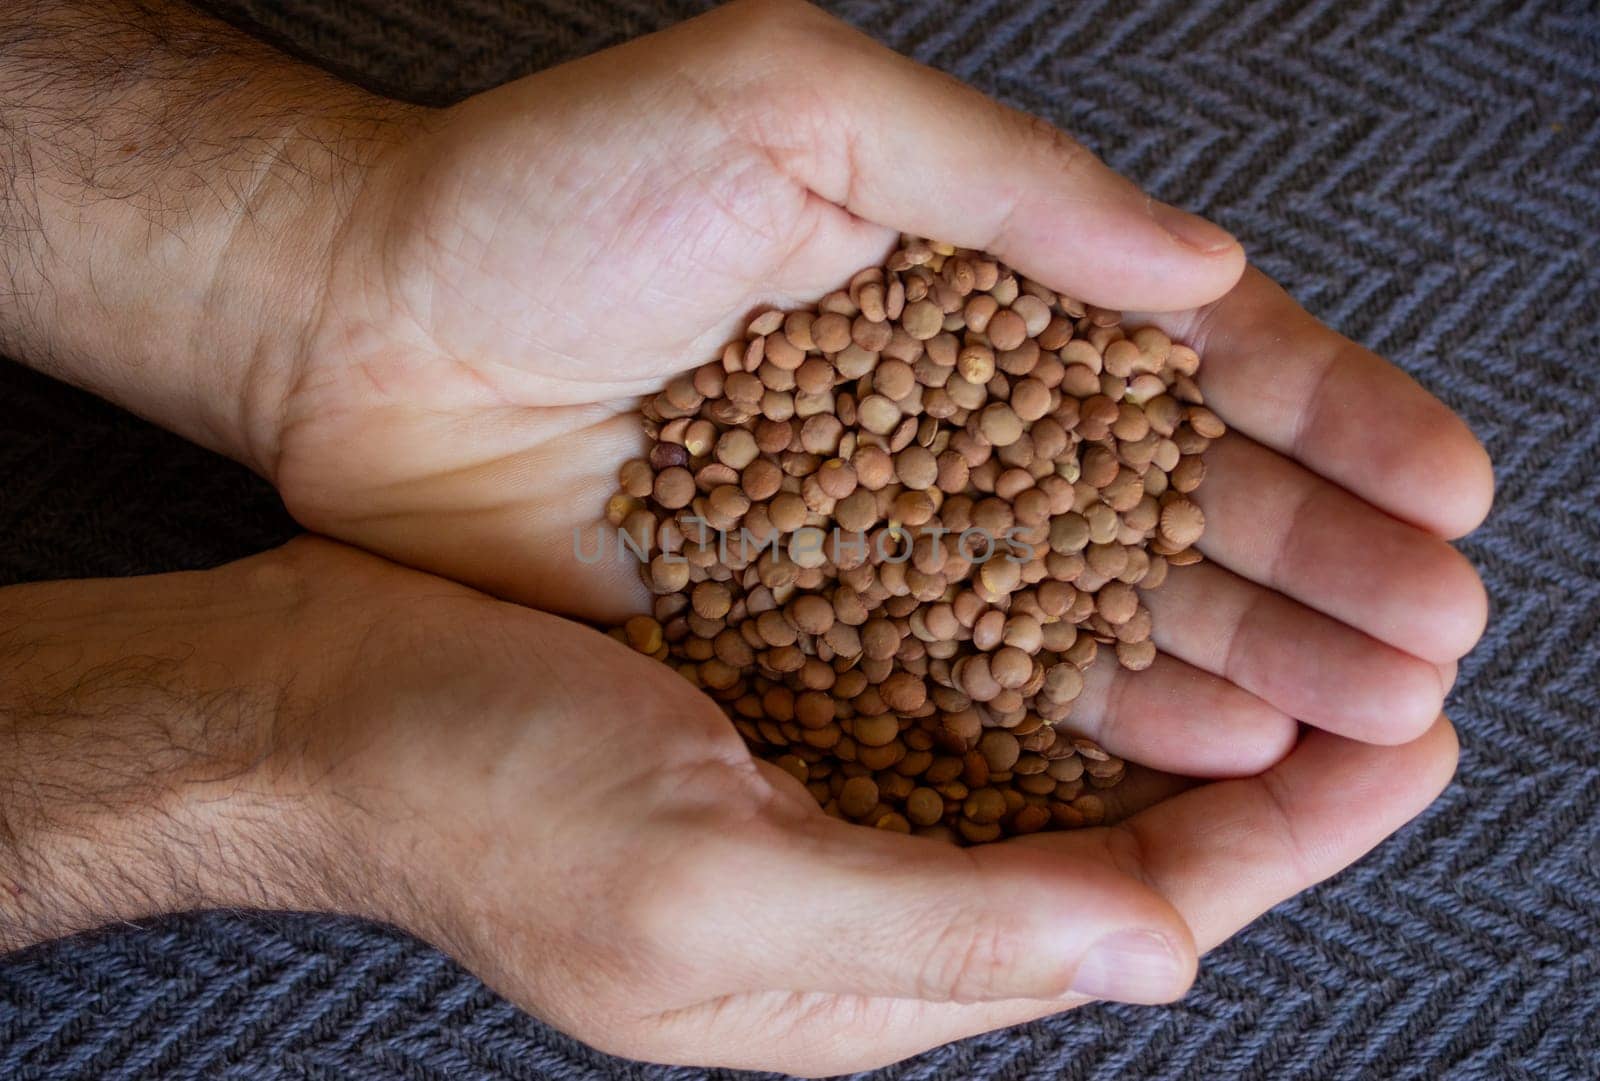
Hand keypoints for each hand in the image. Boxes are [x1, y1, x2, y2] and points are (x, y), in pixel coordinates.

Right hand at [0, 539, 1459, 1074]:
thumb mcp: (703, 887)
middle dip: (1273, 781)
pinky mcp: (787, 729)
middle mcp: (865, 899)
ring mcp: (826, 814)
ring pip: (1059, 775)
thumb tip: (1159, 950)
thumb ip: (934, 929)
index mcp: (861, 972)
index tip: (1412, 745)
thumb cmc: (481, 794)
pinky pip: (967, 709)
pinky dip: (1069, 663)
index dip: (1288, 840)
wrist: (324, 701)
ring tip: (1304, 635)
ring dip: (1190, 714)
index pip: (1132, 913)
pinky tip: (1124, 596)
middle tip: (1401, 678)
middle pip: (1122, 848)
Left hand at [268, 0, 1489, 772]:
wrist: (373, 330)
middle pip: (1172, 495)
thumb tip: (1200, 277)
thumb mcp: (792, 109)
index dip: (1324, 416)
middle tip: (1438, 626)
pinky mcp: (819, 627)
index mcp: (973, 276)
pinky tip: (1201, 744)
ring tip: (1370, 701)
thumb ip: (1009, 179)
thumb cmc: (557, 193)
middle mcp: (955, 413)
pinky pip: (983, 679)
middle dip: (1318, 559)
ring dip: (1242, 649)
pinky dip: (1094, 709)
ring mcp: (895, 531)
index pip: (1188, 354)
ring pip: (1102, 601)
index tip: (1445, 480)